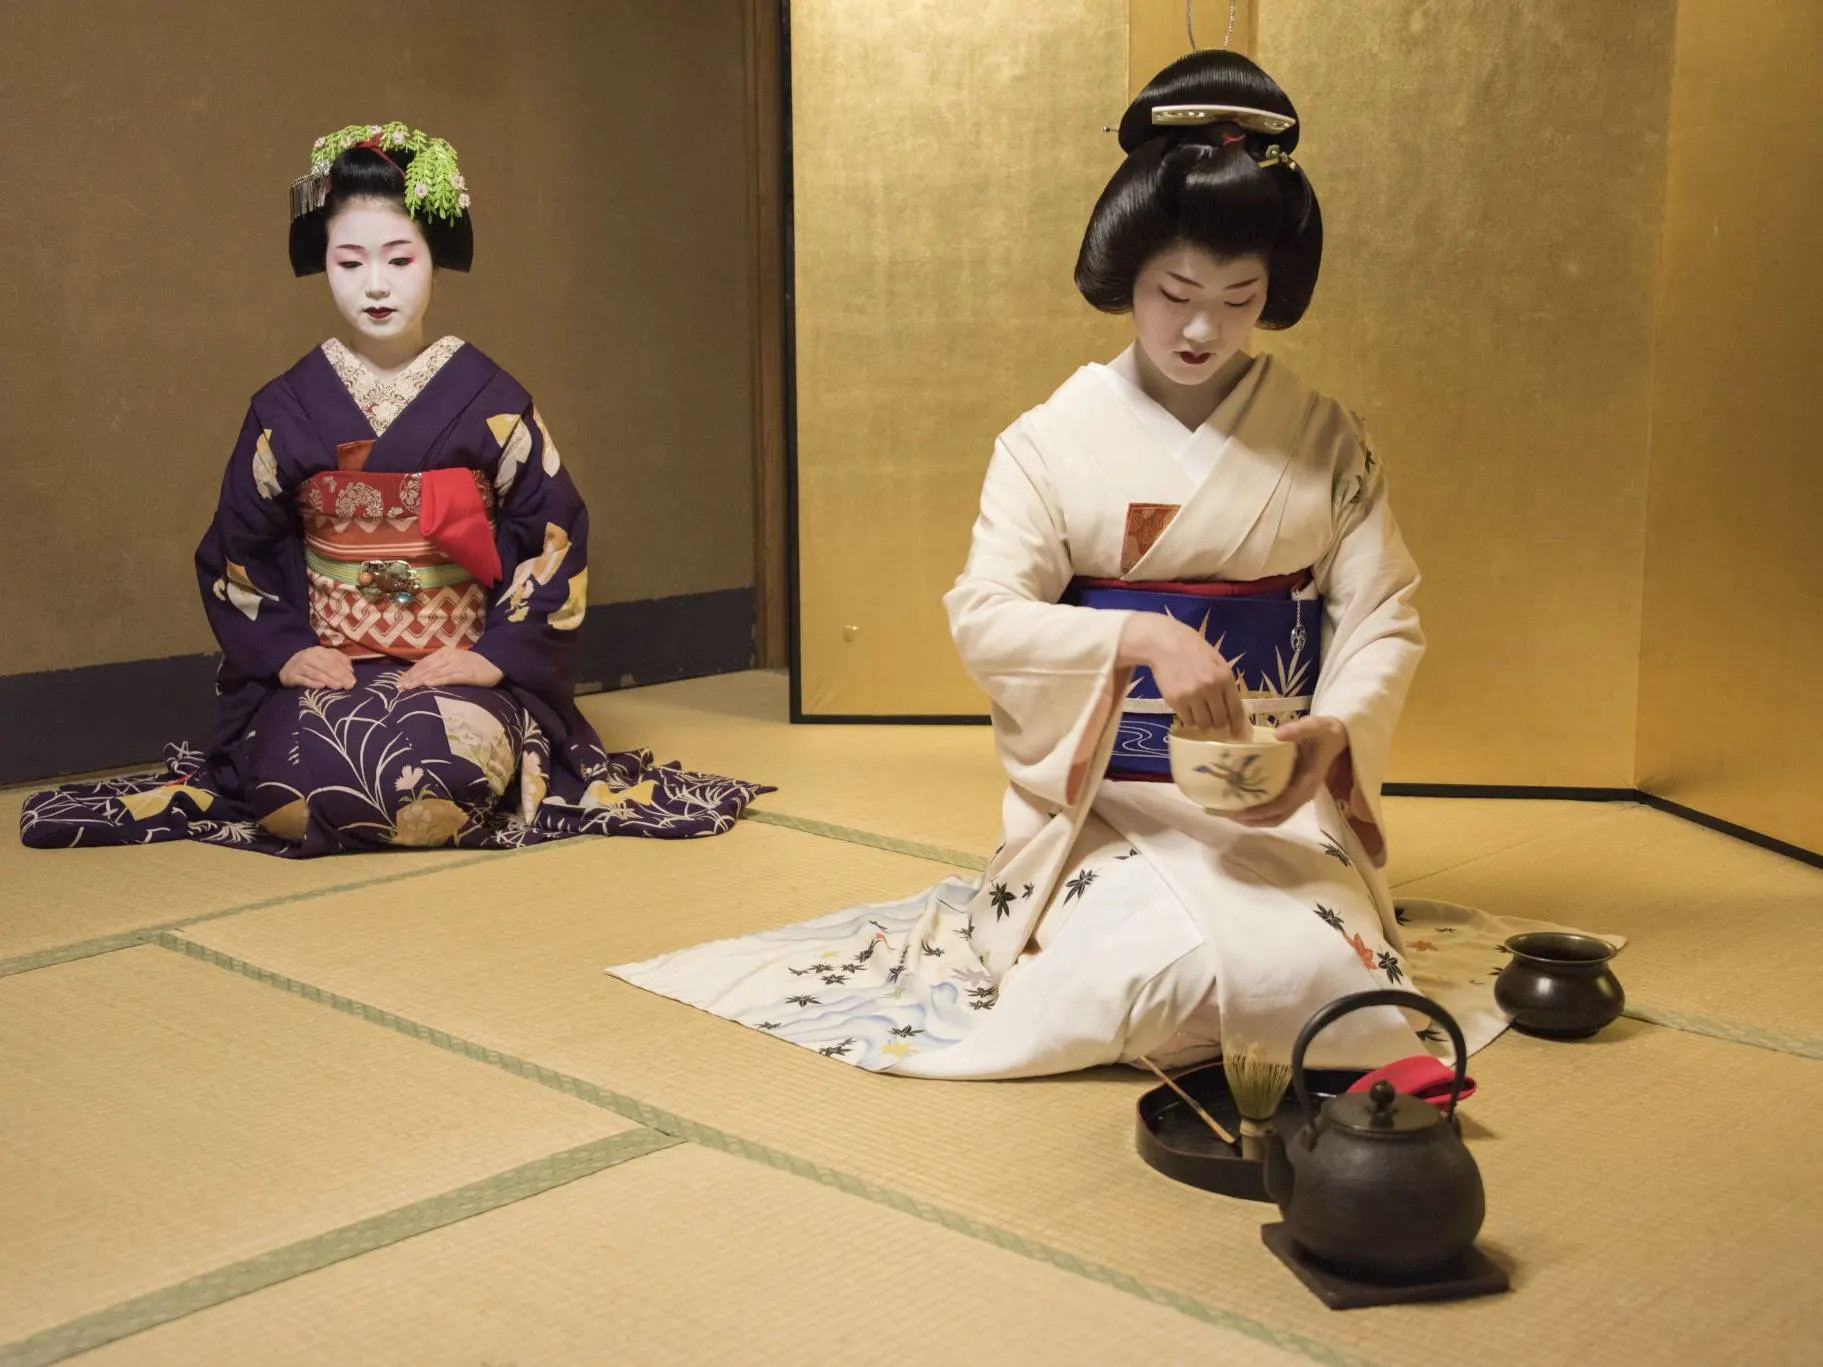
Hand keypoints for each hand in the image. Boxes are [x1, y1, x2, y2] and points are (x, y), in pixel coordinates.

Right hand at [279, 646, 356, 689]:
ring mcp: (299, 666)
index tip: (353, 680)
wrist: (287, 667)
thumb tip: (351, 670)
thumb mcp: (325, 658)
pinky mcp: (291, 676)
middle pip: (326, 666)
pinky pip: (303, 680)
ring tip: (338, 686)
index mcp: (319, 651)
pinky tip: (321, 686)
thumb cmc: (312, 663)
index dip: (344, 670)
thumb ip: (340, 661)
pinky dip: (312, 683)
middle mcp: (309, 656)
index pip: (334, 660)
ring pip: (316, 673)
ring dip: (328, 680)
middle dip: (339, 676)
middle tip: (348, 686)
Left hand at [396, 646, 503, 691]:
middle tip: (398, 686)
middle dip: (411, 677)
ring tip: (407, 687)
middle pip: (426, 667)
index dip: (410, 672)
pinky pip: (449, 677)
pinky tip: (427, 685)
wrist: (496, 662)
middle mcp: (448, 657)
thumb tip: (423, 676)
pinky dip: (437, 681)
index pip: (423, 663)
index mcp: (444, 652)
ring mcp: (457, 665)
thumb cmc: (474, 664)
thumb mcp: (455, 661)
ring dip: (419, 680)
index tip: (398, 681)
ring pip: (434, 672)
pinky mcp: (466, 674)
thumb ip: (440, 666)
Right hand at [1118, 613, 1248, 736]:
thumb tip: (1232, 710)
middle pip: (1220, 720)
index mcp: (1225, 677)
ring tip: (1198, 711)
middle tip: (1214, 721)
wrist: (1165, 644)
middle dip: (1218, 724)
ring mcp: (1192, 696)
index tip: (1236, 734)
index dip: (1237, 725)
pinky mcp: (1176, 701)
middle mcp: (1210, 688)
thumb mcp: (1217, 662)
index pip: (1236, 710)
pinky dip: (1189, 718)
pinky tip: (1187, 707)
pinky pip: (1187, 720)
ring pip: (1203, 723)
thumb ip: (1226, 684)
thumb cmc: (1194, 651)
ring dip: (1203, 722)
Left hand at [1230, 715, 1350, 827]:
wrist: (1339, 737)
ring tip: (1229, 813)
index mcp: (1307, 782)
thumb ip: (1298, 729)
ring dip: (1253, 819)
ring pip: (1276, 817)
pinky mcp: (1295, 793)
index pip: (1281, 805)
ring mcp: (1299, 796)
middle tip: (1226, 813)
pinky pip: (1277, 809)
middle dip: (1251, 819)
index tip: (1238, 810)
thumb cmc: (1325, 732)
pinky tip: (1242, 805)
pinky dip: (1259, 812)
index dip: (1260, 811)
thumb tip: (1278, 734)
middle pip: (1276, 817)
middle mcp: (1303, 794)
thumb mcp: (1315, 726)